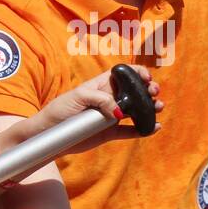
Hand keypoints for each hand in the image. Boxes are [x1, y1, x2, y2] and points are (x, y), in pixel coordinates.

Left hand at [0, 66, 163, 153]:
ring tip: (158, 108)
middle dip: (149, 90)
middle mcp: (110, 99)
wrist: (49, 134)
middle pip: (135, 92)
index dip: (138, 74)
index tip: (146, 79)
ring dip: (150, 108)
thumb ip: (100, 99)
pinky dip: (144, 129)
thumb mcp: (78, 97)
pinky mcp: (111, 133)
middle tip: (154, 93)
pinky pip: (131, 131)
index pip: (124, 75)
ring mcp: (112, 116)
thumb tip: (121, 111)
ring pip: (137, 111)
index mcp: (102, 85)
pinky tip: (154, 127)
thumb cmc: (60, 110)